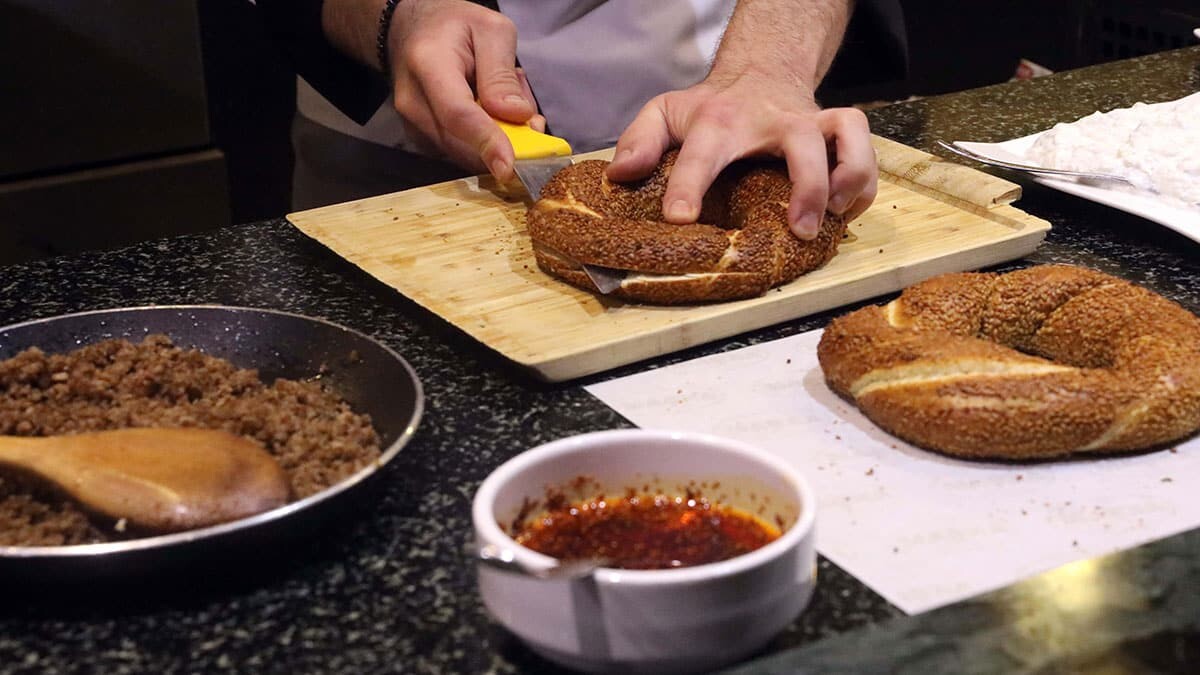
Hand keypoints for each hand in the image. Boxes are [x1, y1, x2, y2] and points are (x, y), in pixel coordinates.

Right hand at [383, 0, 543, 179]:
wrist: (412, 31)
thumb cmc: (453, 27)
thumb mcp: (490, 30)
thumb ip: (502, 73)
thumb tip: (516, 115)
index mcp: (429, 63)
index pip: (457, 113)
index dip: (485, 142)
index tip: (508, 166)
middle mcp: (414, 101)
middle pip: (463, 142)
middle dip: (506, 142)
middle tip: (531, 117)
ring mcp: (413, 125)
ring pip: (466, 153)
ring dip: (497, 139)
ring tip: (505, 102)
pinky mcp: (422, 140)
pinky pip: (462, 153)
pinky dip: (485, 142)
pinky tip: (490, 113)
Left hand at [605, 72, 876, 239]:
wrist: (760, 72)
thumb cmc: (710, 106)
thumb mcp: (665, 113)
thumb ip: (639, 140)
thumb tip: (621, 175)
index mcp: (718, 122)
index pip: (701, 153)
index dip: (689, 186)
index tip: (679, 218)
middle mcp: (771, 121)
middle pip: (800, 143)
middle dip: (806, 186)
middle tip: (798, 228)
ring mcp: (809, 124)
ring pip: (847, 136)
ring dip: (850, 177)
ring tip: (835, 216)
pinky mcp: (835, 132)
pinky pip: (865, 153)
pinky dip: (864, 184)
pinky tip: (845, 212)